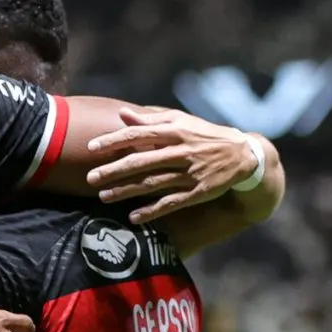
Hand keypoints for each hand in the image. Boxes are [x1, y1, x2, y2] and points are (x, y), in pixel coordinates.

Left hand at [83, 106, 267, 224]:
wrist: (241, 154)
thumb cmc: (204, 135)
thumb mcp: (181, 121)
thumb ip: (150, 119)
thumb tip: (122, 114)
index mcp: (175, 131)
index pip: (138, 134)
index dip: (113, 141)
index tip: (91, 148)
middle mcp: (180, 152)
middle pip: (141, 161)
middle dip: (114, 170)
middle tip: (90, 178)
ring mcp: (189, 173)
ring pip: (152, 183)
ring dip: (126, 191)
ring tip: (104, 196)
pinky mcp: (197, 192)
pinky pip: (171, 203)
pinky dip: (152, 211)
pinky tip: (134, 217)